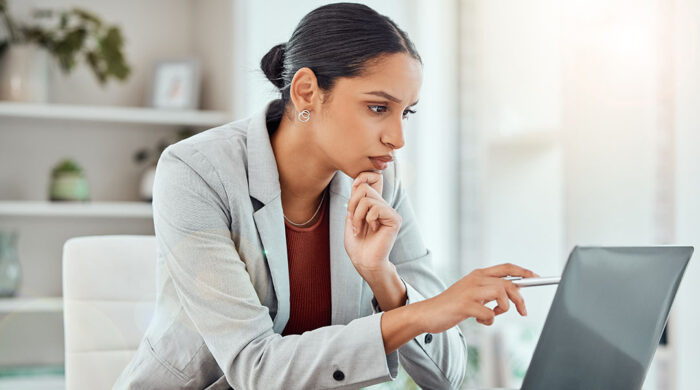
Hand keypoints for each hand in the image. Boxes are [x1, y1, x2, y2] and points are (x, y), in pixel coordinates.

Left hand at [344, 171, 401, 275]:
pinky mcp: (394, 219)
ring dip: (357, 215)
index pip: (373, 179)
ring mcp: (390, 212)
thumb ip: (356, 199)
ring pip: (368, 199)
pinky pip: (376, 208)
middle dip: (352, 204)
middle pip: (365, 188)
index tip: (353, 188)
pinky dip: (367, 219)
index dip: (361, 177)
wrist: (364, 261)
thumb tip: (358, 181)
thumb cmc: (356, 243)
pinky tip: (372, 229)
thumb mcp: (351, 217)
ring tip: (358, 228)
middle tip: (351, 219)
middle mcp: (384, 205)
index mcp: (374, 204)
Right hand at [415, 263, 539, 333]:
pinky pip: (489, 313)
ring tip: (493, 315)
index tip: (536, 278)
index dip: (523, 272)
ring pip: (501, 294)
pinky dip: (489, 320)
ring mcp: (470, 291)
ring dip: (504, 309)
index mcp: (477, 274)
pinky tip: (479, 320)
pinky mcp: (465, 305)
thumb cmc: (451, 305)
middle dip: (520, 299)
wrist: (427, 313)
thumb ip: (489, 290)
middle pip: (508, 283)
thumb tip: (514, 292)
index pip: (506, 268)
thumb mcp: (472, 293)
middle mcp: (475, 279)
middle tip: (523, 311)